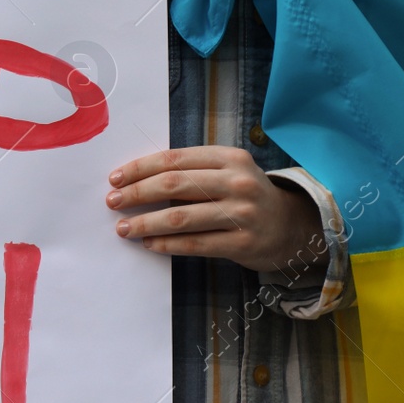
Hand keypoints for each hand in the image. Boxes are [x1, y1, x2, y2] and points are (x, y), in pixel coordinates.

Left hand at [106, 146, 324, 275]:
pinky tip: (148, 244)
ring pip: (180, 217)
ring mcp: (241, 213)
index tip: (115, 178)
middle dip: (137, 193)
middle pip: (174, 184)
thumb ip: (192, 171)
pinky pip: (194, 243)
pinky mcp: (241, 243)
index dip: (140, 168)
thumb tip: (137, 180)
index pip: (174, 159)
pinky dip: (166, 244)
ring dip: (146, 223)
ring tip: (123, 228)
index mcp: (229, 157)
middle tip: (112, 202)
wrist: (291, 226)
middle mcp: (237, 182)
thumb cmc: (246, 196)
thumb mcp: (227, 172)